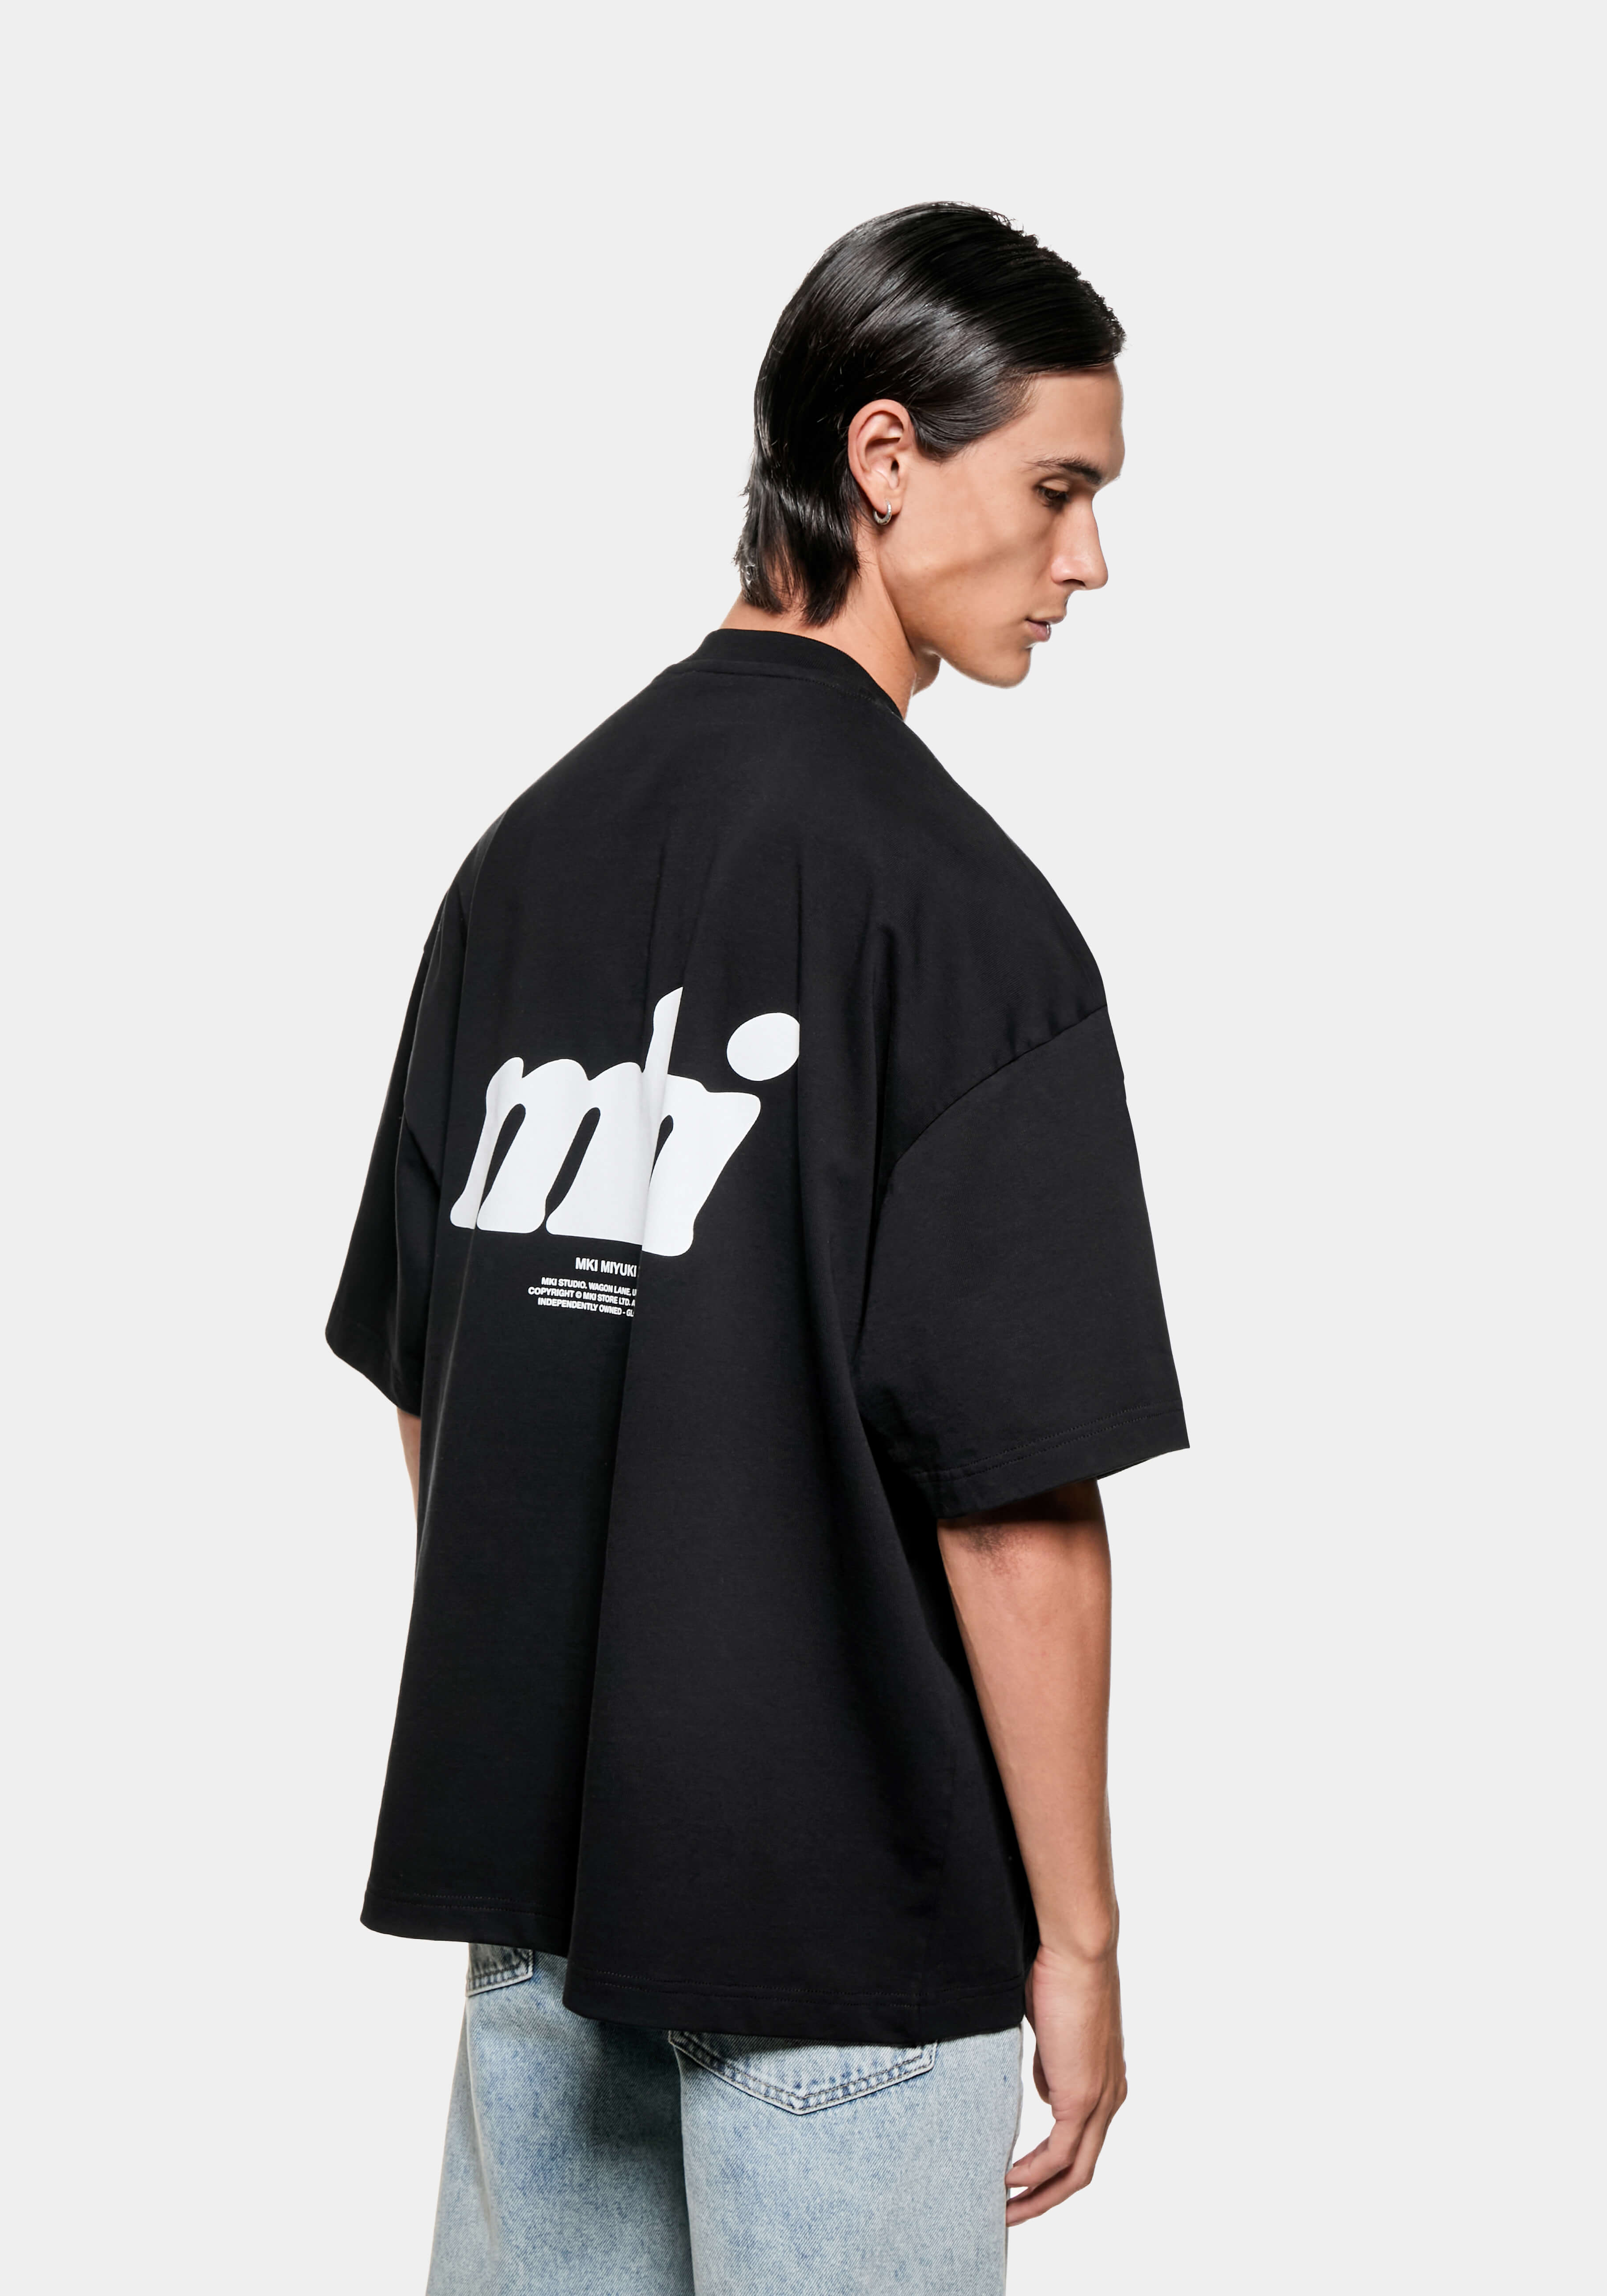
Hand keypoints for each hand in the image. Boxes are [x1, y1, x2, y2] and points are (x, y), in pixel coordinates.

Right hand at [1006, 1941, 1127, 2224]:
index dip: (1051, 2169)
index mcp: (1104, 2083)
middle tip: (1011, 2213)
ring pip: (1076, 2172)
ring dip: (1039, 2197)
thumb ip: (1051, 2065)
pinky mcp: (1083, 2097)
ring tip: (1006, 2210)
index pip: (1081, 2142)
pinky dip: (1034, 2175)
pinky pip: (1060, 2154)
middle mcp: (1109, 2099)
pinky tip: (1009, 2181)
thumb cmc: (1059, 1975)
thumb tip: (1045, 2092)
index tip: (1018, 2179)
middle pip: (1082, 2170)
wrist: (1077, 1950)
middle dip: (1046, 2198)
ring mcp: (1099, 2101)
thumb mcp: (1051, 2031)